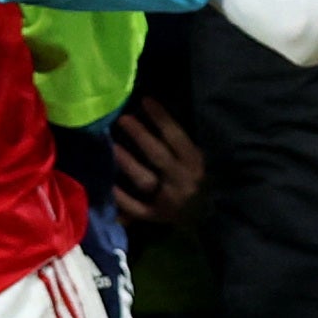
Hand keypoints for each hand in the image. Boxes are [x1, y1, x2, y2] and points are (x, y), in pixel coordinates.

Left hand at [109, 97, 205, 227]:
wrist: (208, 215)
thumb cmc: (197, 178)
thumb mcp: (195, 158)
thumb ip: (176, 142)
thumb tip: (150, 111)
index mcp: (194, 162)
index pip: (176, 137)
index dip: (161, 118)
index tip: (145, 100)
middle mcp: (182, 180)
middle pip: (159, 156)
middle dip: (140, 136)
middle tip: (122, 119)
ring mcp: (168, 200)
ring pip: (146, 180)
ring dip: (128, 163)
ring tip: (111, 146)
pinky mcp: (156, 216)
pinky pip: (137, 208)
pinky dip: (122, 199)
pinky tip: (108, 186)